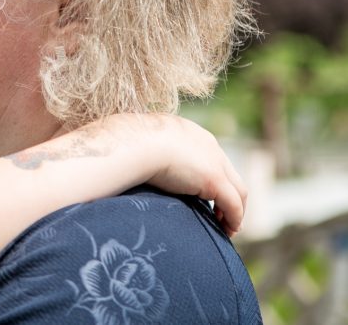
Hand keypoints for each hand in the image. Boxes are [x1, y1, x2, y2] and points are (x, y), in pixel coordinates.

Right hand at [135, 114, 246, 236]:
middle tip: (221, 215)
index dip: (212, 179)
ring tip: (225, 227)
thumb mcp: (141, 144)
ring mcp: (214, 161)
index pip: (212, 158)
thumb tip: (132, 163)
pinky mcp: (214, 179)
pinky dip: (233, 219)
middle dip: (229, 195)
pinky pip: (233, 205)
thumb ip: (146, 153)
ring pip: (238, 191)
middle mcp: (209, 145)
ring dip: (235, 211)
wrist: (134, 143)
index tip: (205, 196)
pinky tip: (226, 230)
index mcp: (191, 134)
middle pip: (230, 174)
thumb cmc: (128, 144)